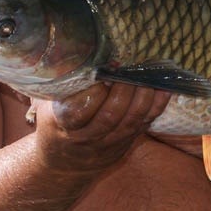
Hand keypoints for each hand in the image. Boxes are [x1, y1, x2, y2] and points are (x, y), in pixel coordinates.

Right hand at [31, 82, 170, 174]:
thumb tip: (76, 50)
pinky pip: (145, 124)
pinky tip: (162, 86)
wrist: (65, 160)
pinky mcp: (127, 142)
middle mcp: (88, 137)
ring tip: (144, 73)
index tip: (100, 73)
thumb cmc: (56, 119)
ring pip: (130, 121)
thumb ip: (61, 82)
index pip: (77, 112)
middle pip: (110, 116)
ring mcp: (110, 142)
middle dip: (122, 90)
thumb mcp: (48, 102)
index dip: (92, 92)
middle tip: (126, 69)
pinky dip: (157, 104)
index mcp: (63, 125)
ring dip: (142, 95)